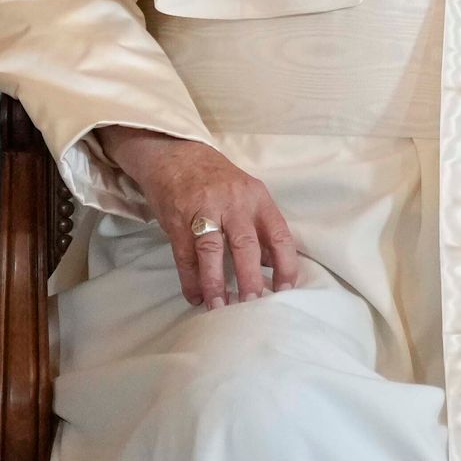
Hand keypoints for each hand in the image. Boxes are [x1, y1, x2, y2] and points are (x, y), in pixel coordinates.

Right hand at [100, 127, 301, 307]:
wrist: (175, 154)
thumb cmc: (217, 180)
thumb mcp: (247, 193)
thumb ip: (260, 227)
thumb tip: (273, 266)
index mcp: (257, 197)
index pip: (279, 234)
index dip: (285, 264)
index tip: (285, 290)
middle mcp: (233, 203)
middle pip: (245, 245)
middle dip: (250, 278)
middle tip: (253, 304)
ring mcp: (202, 210)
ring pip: (212, 251)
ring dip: (216, 283)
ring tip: (221, 307)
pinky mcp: (177, 219)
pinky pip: (185, 255)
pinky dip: (190, 279)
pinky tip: (196, 297)